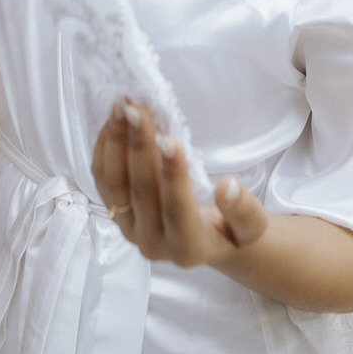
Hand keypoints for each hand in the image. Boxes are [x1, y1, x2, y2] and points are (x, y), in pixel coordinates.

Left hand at [91, 98, 267, 267]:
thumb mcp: (251, 227)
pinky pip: (102, 179)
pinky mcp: (114, 213)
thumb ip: (244, 210)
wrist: (204, 242)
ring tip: (121, 105)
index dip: (173, 175)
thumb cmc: (229, 228)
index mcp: (189, 248)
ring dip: (115, 141)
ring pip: (114, 184)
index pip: (177, 210)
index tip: (170, 138)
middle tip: (137, 109)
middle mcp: (153, 242)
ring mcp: (129, 229)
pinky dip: (104, 148)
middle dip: (138, 146)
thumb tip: (228, 186)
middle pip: (140, 191)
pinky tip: (113, 121)